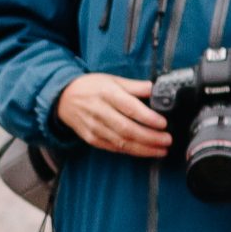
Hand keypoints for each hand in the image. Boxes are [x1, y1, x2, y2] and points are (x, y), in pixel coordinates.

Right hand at [56, 73, 171, 157]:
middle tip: (167, 140)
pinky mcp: (92, 138)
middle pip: (127, 129)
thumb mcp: (112, 80)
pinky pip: (113, 147)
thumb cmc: (90, 87)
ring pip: (122, 142)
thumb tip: (156, 89)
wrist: (63, 99)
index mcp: (107, 94)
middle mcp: (100, 112)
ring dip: (143, 148)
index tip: (163, 123)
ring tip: (161, 150)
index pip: (130, 108)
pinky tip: (144, 151)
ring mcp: (94, 128)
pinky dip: (130, 151)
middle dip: (150, 137)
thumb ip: (135, 86)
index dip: (148, 118)